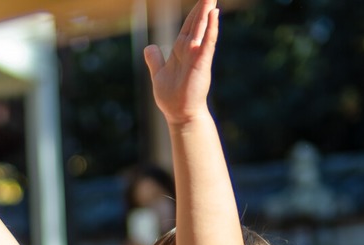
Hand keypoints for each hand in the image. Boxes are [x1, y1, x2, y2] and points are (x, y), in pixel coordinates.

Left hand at [144, 0, 219, 125]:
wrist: (179, 114)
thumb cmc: (171, 97)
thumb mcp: (158, 74)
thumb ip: (155, 59)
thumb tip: (149, 47)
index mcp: (181, 50)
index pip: (189, 25)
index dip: (194, 11)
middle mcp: (191, 50)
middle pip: (197, 22)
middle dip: (203, 6)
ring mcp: (197, 56)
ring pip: (203, 28)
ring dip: (207, 11)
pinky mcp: (201, 63)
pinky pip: (207, 43)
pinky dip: (211, 29)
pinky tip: (214, 14)